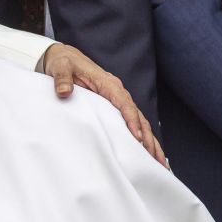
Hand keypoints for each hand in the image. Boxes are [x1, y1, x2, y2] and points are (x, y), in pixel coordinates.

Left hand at [42, 43, 164, 166]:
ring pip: (140, 122)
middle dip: (148, 138)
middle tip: (156, 160)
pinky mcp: (115, 106)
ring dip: (151, 142)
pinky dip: (143, 138)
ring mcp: (119, 99)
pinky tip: (150, 153)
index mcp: (108, 83)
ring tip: (160, 164)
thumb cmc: (64, 62)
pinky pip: (133, 122)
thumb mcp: (60, 67)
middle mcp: (118, 91)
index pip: (124, 104)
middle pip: (138, 116)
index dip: (132, 121)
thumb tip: (64, 92)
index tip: (137, 138)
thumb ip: (62, 79)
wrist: (65, 57)